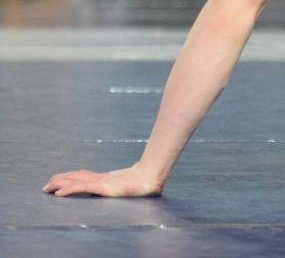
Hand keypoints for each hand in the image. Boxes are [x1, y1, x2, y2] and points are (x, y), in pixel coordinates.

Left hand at [43, 164, 162, 197]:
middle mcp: (102, 179)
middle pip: (77, 176)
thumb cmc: (148, 184)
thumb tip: (144, 187)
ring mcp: (102, 182)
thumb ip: (133, 186)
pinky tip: (59, 193)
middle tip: (47, 184)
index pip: (86, 176)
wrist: (152, 178)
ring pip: (76, 181)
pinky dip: (69, 189)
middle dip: (61, 179)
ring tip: (47, 188)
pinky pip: (81, 188)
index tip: (61, 179)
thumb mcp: (136, 186)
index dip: (72, 176)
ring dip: (59, 184)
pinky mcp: (102, 187)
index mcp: (108, 179)